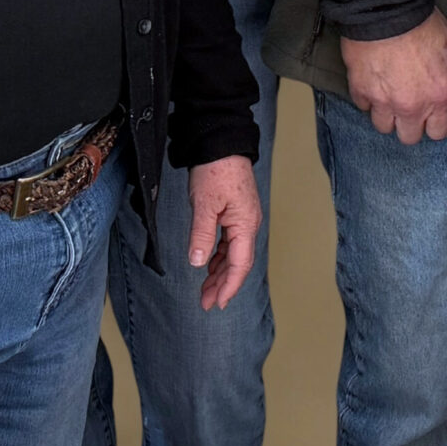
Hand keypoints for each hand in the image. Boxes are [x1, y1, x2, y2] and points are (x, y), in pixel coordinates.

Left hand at [186, 155, 261, 309]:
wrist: (221, 142)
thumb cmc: (215, 169)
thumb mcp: (204, 204)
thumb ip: (202, 235)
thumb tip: (198, 263)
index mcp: (246, 224)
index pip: (240, 264)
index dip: (229, 286)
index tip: (217, 303)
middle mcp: (248, 224)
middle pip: (238, 262)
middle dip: (222, 284)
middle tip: (206, 303)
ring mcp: (243, 218)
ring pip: (233, 254)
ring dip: (219, 273)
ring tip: (205, 290)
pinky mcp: (235, 212)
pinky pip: (229, 242)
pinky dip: (218, 256)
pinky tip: (208, 265)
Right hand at [340, 11, 446, 142]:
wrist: (389, 7)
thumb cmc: (425, 25)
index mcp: (439, 97)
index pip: (439, 133)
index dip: (437, 123)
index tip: (432, 111)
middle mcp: (411, 106)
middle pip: (409, 137)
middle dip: (411, 123)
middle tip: (410, 104)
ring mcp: (382, 100)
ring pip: (383, 126)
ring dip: (387, 114)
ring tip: (390, 94)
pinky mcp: (360, 89)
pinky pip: (362, 105)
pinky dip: (367, 97)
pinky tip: (373, 81)